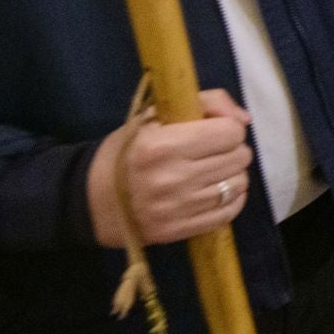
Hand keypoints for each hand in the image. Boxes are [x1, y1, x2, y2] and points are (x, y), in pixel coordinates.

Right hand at [87, 89, 252, 247]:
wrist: (89, 199)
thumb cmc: (126, 151)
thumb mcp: (154, 116)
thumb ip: (206, 102)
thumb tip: (244, 120)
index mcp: (161, 145)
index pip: (231, 133)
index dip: (227, 128)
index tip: (213, 132)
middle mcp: (171, 179)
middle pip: (239, 158)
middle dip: (231, 150)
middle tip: (210, 153)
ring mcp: (176, 209)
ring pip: (238, 184)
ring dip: (231, 175)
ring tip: (211, 172)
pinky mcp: (178, 231)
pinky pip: (229, 212)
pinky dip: (230, 199)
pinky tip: (213, 191)